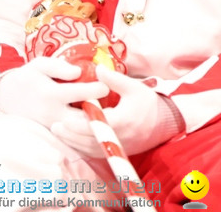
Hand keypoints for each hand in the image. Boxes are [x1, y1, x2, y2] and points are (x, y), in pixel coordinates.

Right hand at [0, 56, 108, 128]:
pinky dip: (87, 130)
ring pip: (81, 130)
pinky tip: (96, 121)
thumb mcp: (39, 64)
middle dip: (101, 113)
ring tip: (109, 114)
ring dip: (96, 123)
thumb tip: (79, 72)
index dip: (96, 89)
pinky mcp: (54, 133)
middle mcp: (53, 113)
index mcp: (50, 93)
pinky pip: (75, 135)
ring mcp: (54, 125)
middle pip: (84, 118)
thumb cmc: (28, 77)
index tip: (107, 85)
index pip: (79, 93)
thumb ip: (59, 66)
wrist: (8, 97)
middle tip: (115, 105)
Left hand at [50, 66, 173, 156]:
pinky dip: (83, 147)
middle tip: (54, 126)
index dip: (77, 124)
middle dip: (71, 134)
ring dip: (74, 142)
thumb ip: (114, 79)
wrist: (167, 123)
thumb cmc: (149, 103)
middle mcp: (120, 137)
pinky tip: (71, 139)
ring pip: (92, 148)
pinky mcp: (120, 150)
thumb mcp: (133, 87)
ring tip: (58, 132)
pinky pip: (98, 152)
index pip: (96, 125)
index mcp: (122, 121)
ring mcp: (120, 146)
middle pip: (90, 140)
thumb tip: (97, 68)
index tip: (62, 119)